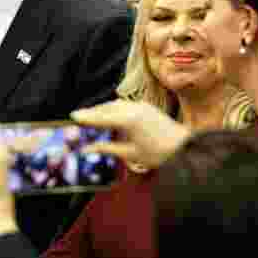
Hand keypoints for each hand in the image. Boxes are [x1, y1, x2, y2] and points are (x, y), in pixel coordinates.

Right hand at [70, 99, 190, 169]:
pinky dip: (114, 108)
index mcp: (128, 121)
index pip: (101, 117)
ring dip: (103, 108)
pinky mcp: (147, 107)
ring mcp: (141, 106)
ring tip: (93, 115)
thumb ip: (106, 148)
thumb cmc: (158, 154)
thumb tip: (87, 148)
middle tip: (79, 116)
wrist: (184, 147)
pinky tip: (111, 114)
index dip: (86, 117)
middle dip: (92, 112)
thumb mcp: (129, 154)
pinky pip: (125, 104)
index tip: (73, 116)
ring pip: (116, 104)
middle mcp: (134, 109)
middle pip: (106, 108)